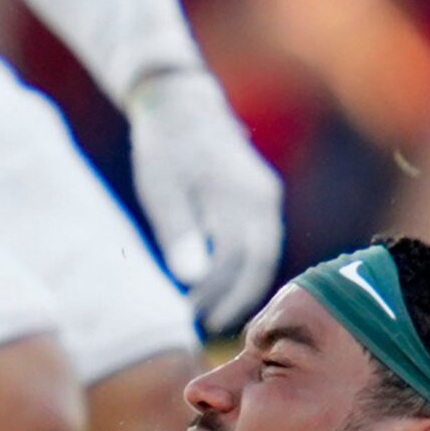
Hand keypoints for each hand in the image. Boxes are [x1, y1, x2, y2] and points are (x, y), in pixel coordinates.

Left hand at [125, 71, 283, 331]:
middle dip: (233, 299)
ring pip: (264, 257)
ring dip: (242, 289)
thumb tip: (192, 277)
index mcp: (238, 193)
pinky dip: (245, 270)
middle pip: (257, 263)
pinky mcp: (264, 200)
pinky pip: (262, 244)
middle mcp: (262, 197)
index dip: (215, 293)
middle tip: (204, 325)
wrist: (183, 105)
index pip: (234, 259)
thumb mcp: (161, 186)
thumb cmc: (165, 147)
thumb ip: (177, 230)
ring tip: (212, 314)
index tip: (190, 316)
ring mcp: (268, 198)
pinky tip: (223, 287)